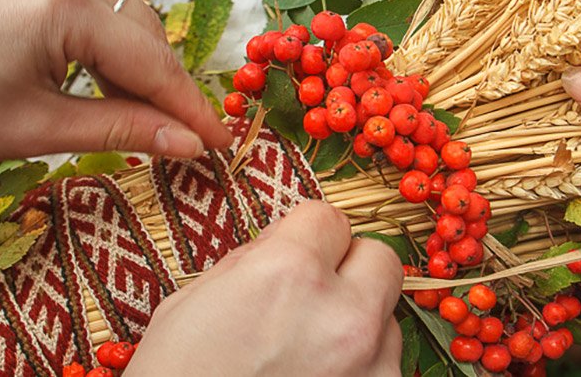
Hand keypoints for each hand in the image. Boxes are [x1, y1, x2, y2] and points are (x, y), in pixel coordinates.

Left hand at [0, 0, 231, 163]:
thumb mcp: (31, 128)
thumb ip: (121, 129)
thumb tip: (191, 145)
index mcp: (58, 3)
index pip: (149, 60)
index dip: (189, 106)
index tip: (222, 141)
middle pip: (141, 25)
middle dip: (158, 80)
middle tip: (173, 132)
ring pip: (118, 4)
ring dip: (128, 52)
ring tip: (121, 103)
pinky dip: (97, 26)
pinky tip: (85, 63)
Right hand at [127, 201, 402, 375]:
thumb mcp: (193, 302)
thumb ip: (252, 263)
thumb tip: (284, 244)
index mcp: (289, 273)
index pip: (329, 219)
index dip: (307, 235)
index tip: (295, 252)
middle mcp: (341, 314)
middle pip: (380, 259)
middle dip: (350, 269)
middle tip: (314, 295)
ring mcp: (370, 367)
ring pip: (387, 320)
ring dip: (356, 325)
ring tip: (308, 353)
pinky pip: (384, 369)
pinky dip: (359, 371)